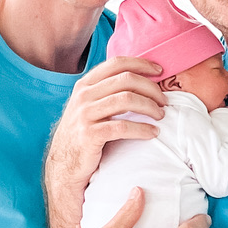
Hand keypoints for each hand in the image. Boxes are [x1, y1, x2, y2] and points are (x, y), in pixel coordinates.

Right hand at [45, 57, 166, 196]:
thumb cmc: (82, 134)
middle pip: (126, 79)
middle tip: (164, 100)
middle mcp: (83, 96)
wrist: (63, 165)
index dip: (141, 64)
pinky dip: (143, 129)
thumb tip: (139, 78)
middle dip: (151, 88)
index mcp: (84, 85)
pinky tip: (152, 132)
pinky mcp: (90, 135)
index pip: (117, 63)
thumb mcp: (87, 106)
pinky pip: (123, 127)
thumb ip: (105, 91)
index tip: (159, 71)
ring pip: (127, 100)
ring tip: (160, 115)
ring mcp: (85, 115)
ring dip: (150, 107)